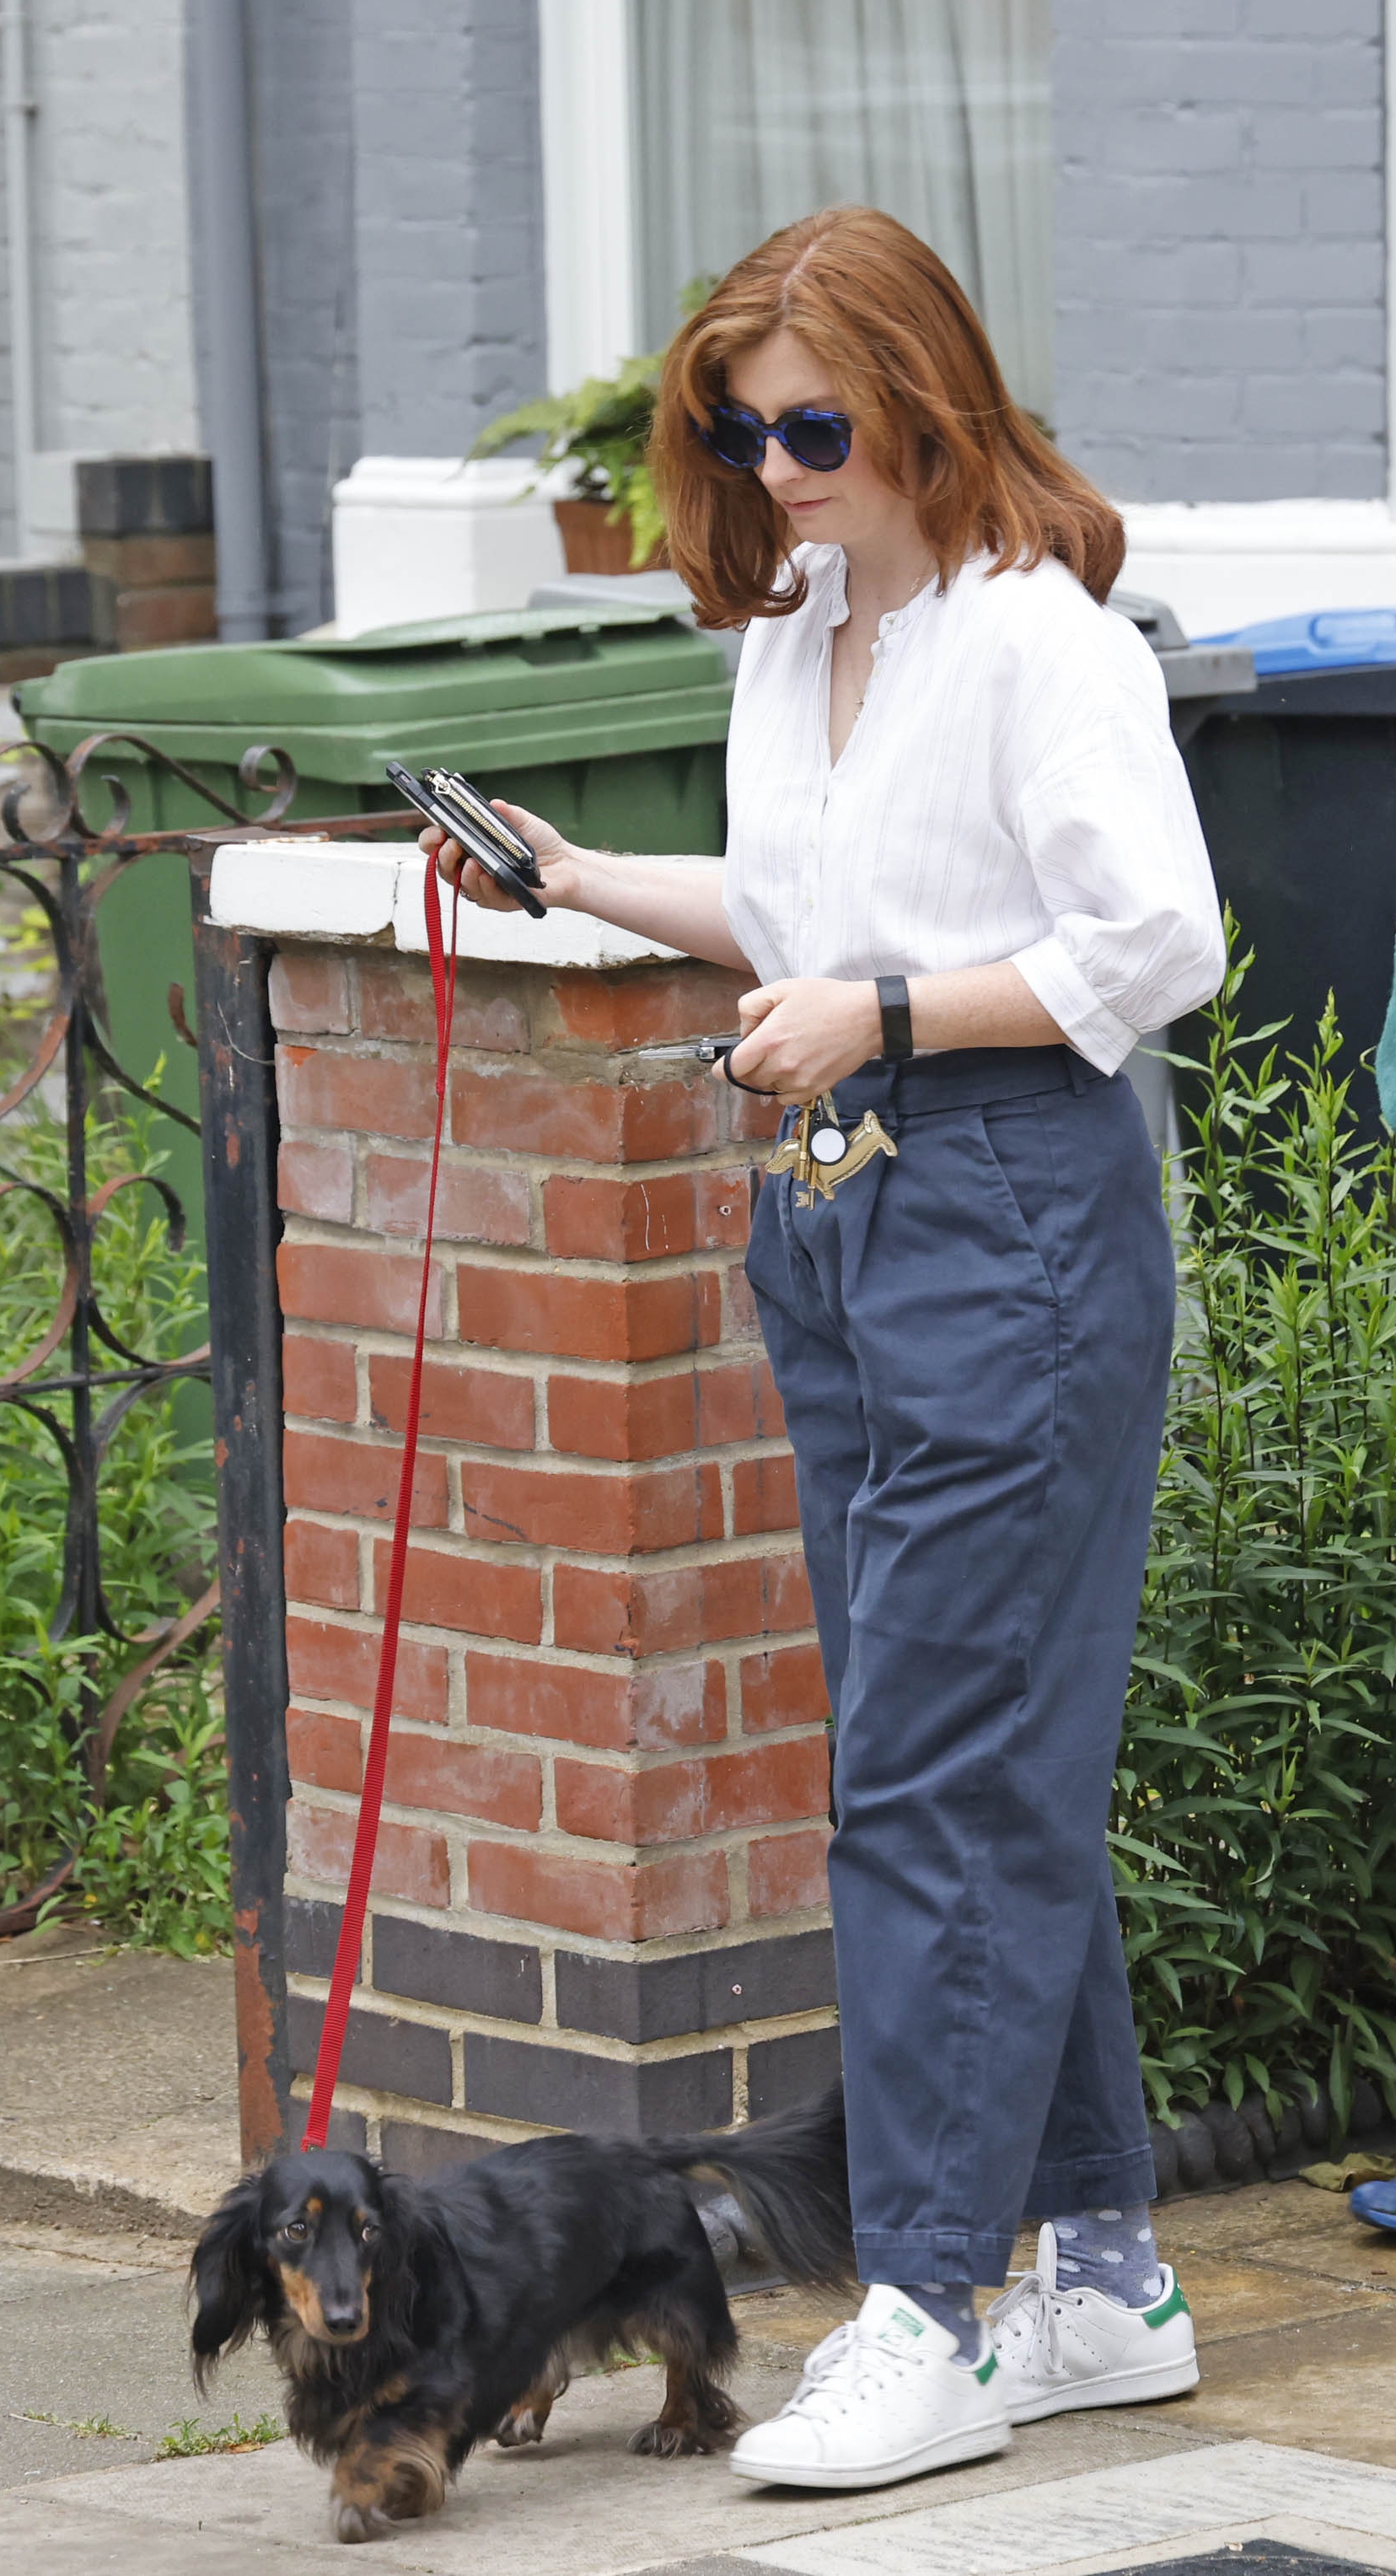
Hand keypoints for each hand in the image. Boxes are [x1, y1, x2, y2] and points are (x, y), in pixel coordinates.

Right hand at [419, 800, 577, 911]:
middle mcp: (474, 868)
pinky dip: (482, 886)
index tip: (436, 830)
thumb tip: (492, 803)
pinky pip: (485, 897)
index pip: (440, 845)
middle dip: (441, 856)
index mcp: (472, 846)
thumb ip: (505, 813)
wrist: (567, 865)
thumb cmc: (543, 845)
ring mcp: (486, 886)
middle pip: (443, 868)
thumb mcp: (522, 821)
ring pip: (460, 885)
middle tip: (451, 844)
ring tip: (470, 861)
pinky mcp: (501, 900)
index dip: (432, 839)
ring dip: (460, 872)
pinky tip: (485, 874)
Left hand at [724, 978, 881, 1102]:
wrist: (866, 1017)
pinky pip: (787, 1098)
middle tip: (767, 1048)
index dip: (724, 1069)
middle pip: (749, 1080)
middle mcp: (781, 1066)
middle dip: (751, 1066)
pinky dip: (785, 1087)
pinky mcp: (814, 1089)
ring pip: (768, 1089)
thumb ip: (750, 1007)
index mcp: (769, 1041)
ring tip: (787, 1054)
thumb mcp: (782, 989)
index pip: (732, 1069)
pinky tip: (796, 1068)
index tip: (724, 1066)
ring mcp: (799, 1081)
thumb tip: (745, 1032)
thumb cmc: (826, 1000)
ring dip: (769, 1076)